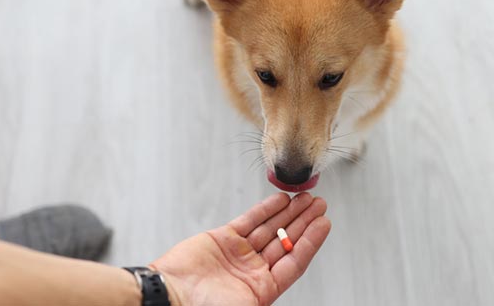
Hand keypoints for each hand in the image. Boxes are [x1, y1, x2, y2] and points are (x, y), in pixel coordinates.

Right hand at [150, 193, 330, 305]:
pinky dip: (266, 209)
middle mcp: (252, 271)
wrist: (168, 297)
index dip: (311, 242)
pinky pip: (250, 220)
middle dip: (304, 222)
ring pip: (270, 227)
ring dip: (289, 212)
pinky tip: (281, 199)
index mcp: (261, 290)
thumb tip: (274, 298)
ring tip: (305, 198)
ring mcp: (238, 253)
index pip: (294, 261)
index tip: (325, 224)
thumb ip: (264, 299)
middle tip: (319, 204)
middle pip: (286, 241)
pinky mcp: (223, 239)